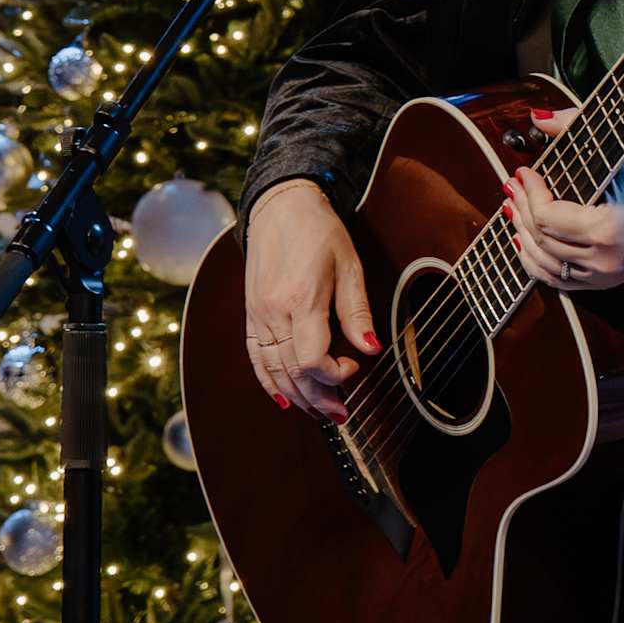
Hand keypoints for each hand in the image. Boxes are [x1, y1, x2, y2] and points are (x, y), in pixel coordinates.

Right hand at [243, 179, 377, 421]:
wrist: (279, 207)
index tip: (353, 368)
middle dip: (318, 399)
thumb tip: (372, 350)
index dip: (333, 376)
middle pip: (291, 372)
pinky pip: (254, 356)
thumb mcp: (350, 266)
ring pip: (271, 370)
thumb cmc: (320, 233)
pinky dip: (267, 381)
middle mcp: (273, 312)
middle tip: (341, 415)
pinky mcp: (250, 314)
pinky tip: (282, 397)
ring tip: (318, 413)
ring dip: (295, 397)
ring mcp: (257, 314)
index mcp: (301, 300)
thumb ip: (358, 311)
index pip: (310, 359)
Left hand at [503, 126, 623, 292]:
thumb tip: (537, 117)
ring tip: (513, 208)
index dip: (531, 192)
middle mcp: (602, 260)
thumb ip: (575, 132)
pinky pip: (554, 279)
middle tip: (513, 185)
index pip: (548, 216)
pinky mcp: (599, 284)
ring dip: (521, 233)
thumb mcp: (622, 157)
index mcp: (607, 230)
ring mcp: (599, 277)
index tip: (525, 172)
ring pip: (542, 262)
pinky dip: (534, 261)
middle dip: (522, 208)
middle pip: (541, 237)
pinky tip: (523, 241)